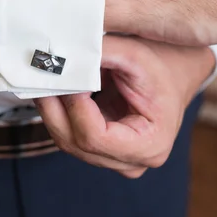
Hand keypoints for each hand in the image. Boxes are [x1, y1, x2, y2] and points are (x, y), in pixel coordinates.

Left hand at [34, 35, 213, 177]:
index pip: (95, 137)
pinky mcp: (101, 152)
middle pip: (75, 144)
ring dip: (52, 110)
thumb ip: (100, 53)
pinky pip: (69, 136)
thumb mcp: (134, 54)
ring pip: (67, 141)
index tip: (68, 78)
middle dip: (55, 108)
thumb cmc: (160, 66)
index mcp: (150, 145)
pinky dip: (58, 112)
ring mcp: (115, 161)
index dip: (74, 107)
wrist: (172, 74)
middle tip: (44, 75)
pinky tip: (54, 90)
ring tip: (47, 79)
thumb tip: (62, 55)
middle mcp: (132, 162)